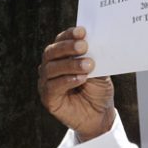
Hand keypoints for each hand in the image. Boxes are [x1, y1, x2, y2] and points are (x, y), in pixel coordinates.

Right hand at [38, 27, 114, 141]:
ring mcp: (47, 82)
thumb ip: (95, 59)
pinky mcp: (48, 98)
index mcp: (62, 56)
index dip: (69, 35)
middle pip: (51, 52)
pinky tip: (80, 79)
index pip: (60, 41)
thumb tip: (94, 45)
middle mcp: (51, 67)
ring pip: (51, 68)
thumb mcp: (101, 72)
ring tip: (88, 66)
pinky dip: (67, 80)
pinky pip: (52, 86)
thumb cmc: (98, 91)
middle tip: (84, 46)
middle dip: (67, 47)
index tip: (82, 31)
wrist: (100, 116)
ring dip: (70, 65)